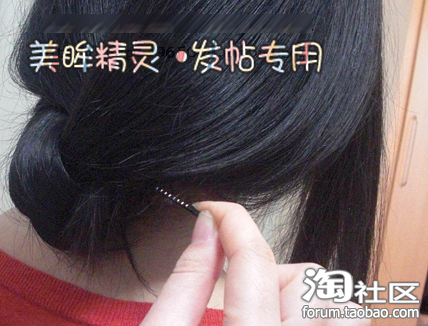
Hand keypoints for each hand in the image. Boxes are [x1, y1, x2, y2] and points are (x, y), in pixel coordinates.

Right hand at [140, 201, 369, 325]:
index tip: (213, 210)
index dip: (232, 222)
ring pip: (339, 308)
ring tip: (260, 315)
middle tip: (235, 290)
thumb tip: (206, 228)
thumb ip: (185, 280)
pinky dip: (312, 320)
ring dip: (299, 296)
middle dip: (270, 270)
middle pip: (312, 284)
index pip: (253, 265)